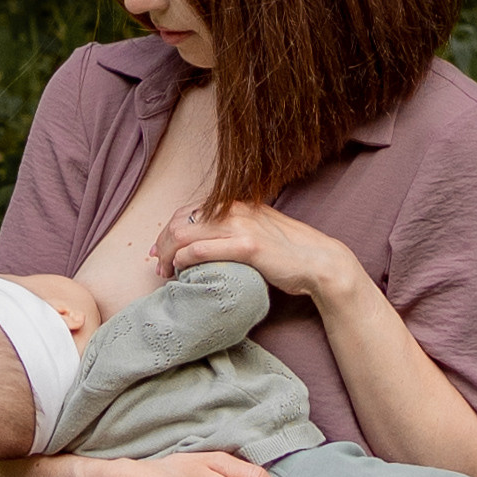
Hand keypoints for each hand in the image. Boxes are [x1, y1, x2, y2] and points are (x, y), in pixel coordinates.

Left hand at [157, 198, 361, 308]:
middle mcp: (234, 209)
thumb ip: (231, 229)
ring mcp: (241, 226)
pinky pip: (202, 250)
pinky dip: (185, 259)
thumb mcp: (255, 230)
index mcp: (235, 204)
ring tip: (167, 272)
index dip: (167, 231)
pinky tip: (182, 270)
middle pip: (179, 221)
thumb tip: (203, 241)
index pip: (187, 211)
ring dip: (169, 254)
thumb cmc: (287, 251)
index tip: (160, 250)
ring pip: (185, 234)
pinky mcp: (248, 247)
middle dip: (163, 244)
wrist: (318, 261)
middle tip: (159, 265)